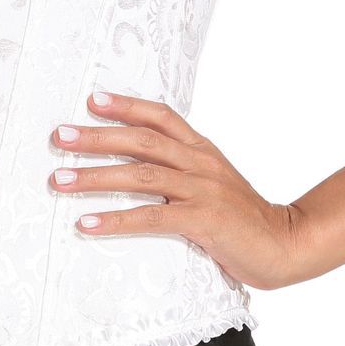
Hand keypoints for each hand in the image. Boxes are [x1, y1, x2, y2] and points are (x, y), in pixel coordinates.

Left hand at [49, 89, 309, 289]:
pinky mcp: (203, 220)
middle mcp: (201, 163)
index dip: (126, 106)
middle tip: (59, 137)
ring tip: (59, 180)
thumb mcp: (214, 183)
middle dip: (96, 137)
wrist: (285, 245)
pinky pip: (151, 218)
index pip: (161, 116)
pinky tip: (86, 225)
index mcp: (202, 150)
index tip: (91, 100)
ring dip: (95, 177)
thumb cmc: (243, 219)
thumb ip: (183, 170)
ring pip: (140, 176)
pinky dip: (115, 221)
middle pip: (142, 141)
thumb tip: (138, 166)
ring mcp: (203, 190)